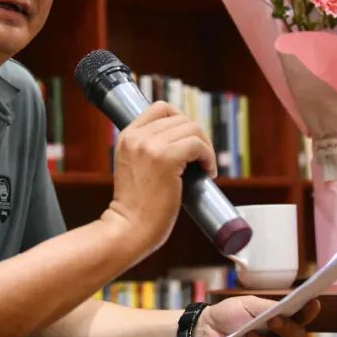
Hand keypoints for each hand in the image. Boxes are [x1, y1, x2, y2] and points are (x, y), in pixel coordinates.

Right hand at [103, 101, 216, 254]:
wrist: (128, 228)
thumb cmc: (135, 207)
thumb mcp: (134, 167)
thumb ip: (148, 151)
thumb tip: (183, 141)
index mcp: (126, 136)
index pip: (160, 108)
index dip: (180, 120)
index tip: (189, 141)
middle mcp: (137, 136)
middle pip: (180, 118)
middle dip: (197, 136)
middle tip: (202, 159)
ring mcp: (151, 146)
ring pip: (192, 129)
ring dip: (205, 147)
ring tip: (206, 167)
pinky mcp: (166, 159)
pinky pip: (198, 145)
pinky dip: (209, 157)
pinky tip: (208, 172)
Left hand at [194, 297, 319, 336]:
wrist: (206, 330)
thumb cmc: (230, 315)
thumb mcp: (248, 305)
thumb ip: (269, 308)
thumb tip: (286, 310)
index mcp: (283, 321)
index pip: (302, 317)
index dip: (310, 311)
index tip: (313, 302)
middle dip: (286, 329)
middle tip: (272, 321)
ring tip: (249, 336)